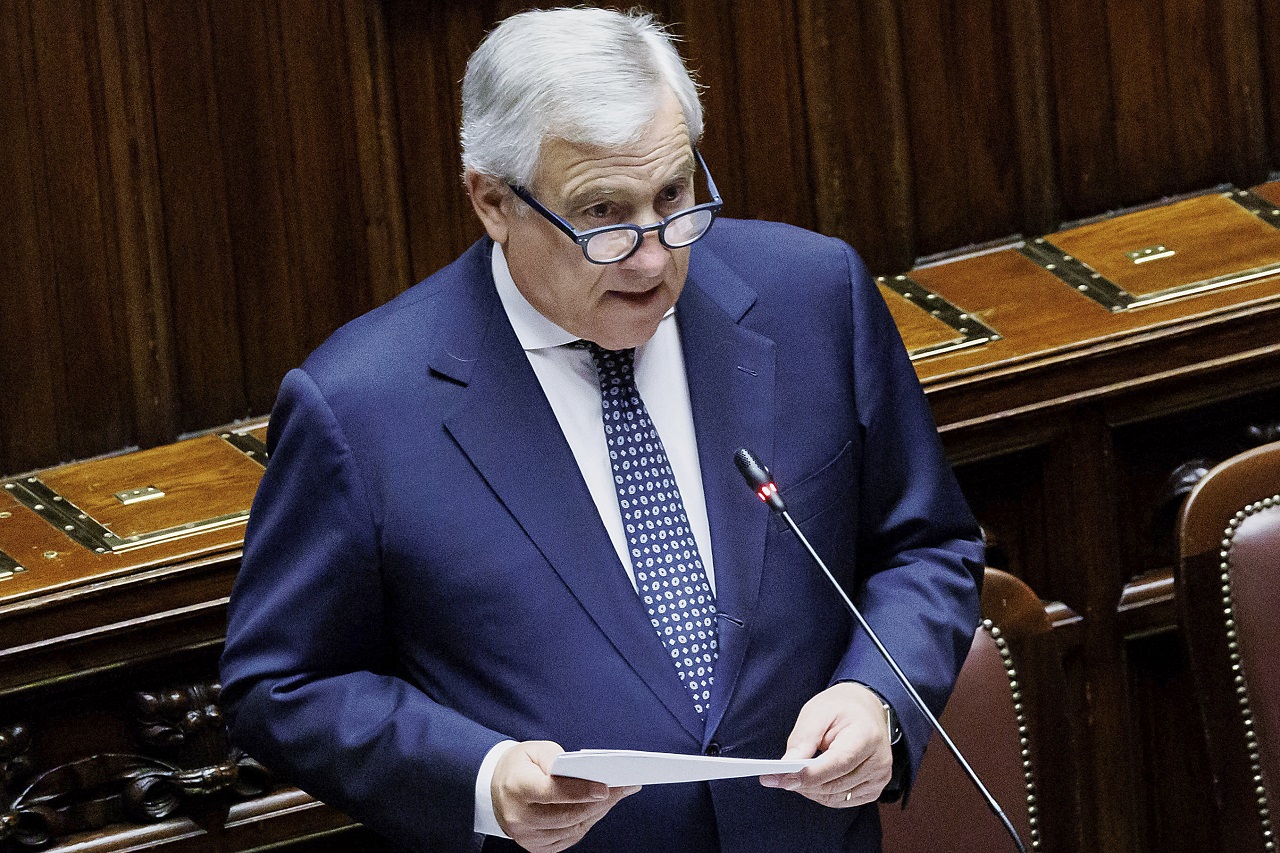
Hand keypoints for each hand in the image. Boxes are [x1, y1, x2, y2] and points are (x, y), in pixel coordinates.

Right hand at [491, 741, 641, 852]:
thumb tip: (591, 774)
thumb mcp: (535, 751)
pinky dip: (587, 822)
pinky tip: (600, 808)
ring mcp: (526, 836)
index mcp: (517, 788)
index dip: (579, 791)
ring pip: (572, 828)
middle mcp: (519, 817)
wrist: (495, 789)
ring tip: (618, 795)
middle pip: (567, 814)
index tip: (605, 787)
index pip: (552, 792)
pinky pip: (569, 838)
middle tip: (624, 787)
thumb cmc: (520, 765)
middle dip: (599, 801)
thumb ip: (559, 760)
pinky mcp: (535, 847)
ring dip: (598, 812)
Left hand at [759, 682, 892, 807]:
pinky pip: (841, 800)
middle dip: (801, 783)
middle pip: (834, 784)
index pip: (838, 762)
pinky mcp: (873, 789)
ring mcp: (879, 778)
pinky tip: (809, 781)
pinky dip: (821, 794)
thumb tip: (786, 768)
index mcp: (867, 736)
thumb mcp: (817, 712)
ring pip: (835, 796)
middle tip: (773, 778)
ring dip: (809, 790)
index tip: (780, 778)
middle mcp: (878, 761)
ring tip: (790, 776)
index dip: (809, 774)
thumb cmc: (839, 708)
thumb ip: (802, 740)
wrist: (866, 710)